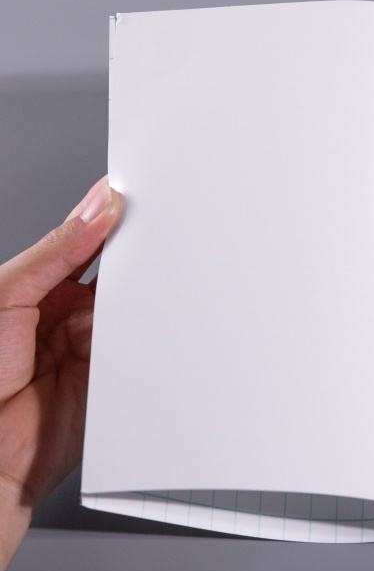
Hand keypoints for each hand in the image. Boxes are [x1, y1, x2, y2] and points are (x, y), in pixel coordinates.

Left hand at [0, 176, 122, 570]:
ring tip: (160, 271)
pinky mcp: (116, 374)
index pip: (86, 241)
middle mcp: (70, 312)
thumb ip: (55, 253)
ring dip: (149, 291)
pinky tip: (158, 315)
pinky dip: (155, 330)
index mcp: (41, 286)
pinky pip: (144, 343)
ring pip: (136, 304)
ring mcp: (94, 343)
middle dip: (139, 251)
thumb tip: (96, 212)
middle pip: (118, 270)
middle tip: (158, 231)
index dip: (111, 218)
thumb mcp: (6, 295)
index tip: (136, 197)